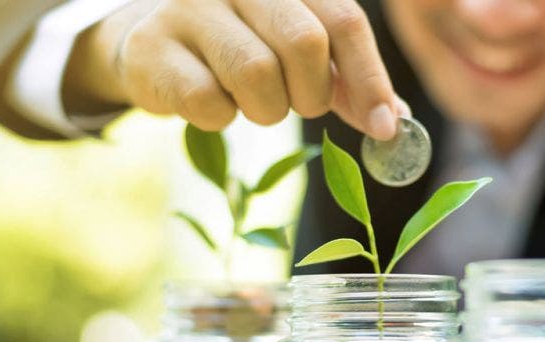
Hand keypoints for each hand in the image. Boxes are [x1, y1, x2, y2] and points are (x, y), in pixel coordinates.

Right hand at [64, 0, 408, 139]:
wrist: (155, 45)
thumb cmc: (242, 49)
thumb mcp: (299, 57)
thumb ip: (345, 81)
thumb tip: (391, 122)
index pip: (343, 19)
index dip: (369, 78)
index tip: (384, 128)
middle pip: (304, 43)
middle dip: (312, 94)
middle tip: (298, 104)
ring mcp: (189, 6)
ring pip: (256, 74)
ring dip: (265, 109)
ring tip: (250, 101)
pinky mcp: (153, 46)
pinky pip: (209, 102)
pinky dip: (219, 118)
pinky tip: (211, 102)